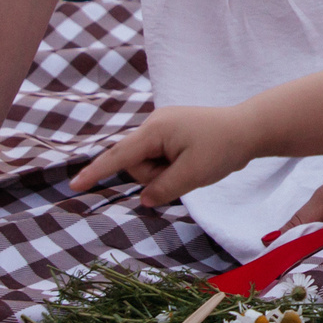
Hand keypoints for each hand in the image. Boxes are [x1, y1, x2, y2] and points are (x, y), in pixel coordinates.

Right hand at [69, 105, 257, 206]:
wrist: (248, 129)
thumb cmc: (222, 148)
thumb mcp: (192, 175)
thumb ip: (163, 189)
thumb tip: (145, 198)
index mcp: (155, 130)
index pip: (119, 156)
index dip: (96, 172)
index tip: (75, 185)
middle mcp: (154, 124)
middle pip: (136, 164)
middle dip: (157, 176)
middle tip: (188, 170)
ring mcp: (162, 127)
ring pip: (149, 164)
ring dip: (167, 173)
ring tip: (194, 164)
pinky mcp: (171, 133)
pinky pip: (160, 158)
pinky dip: (172, 167)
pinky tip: (191, 160)